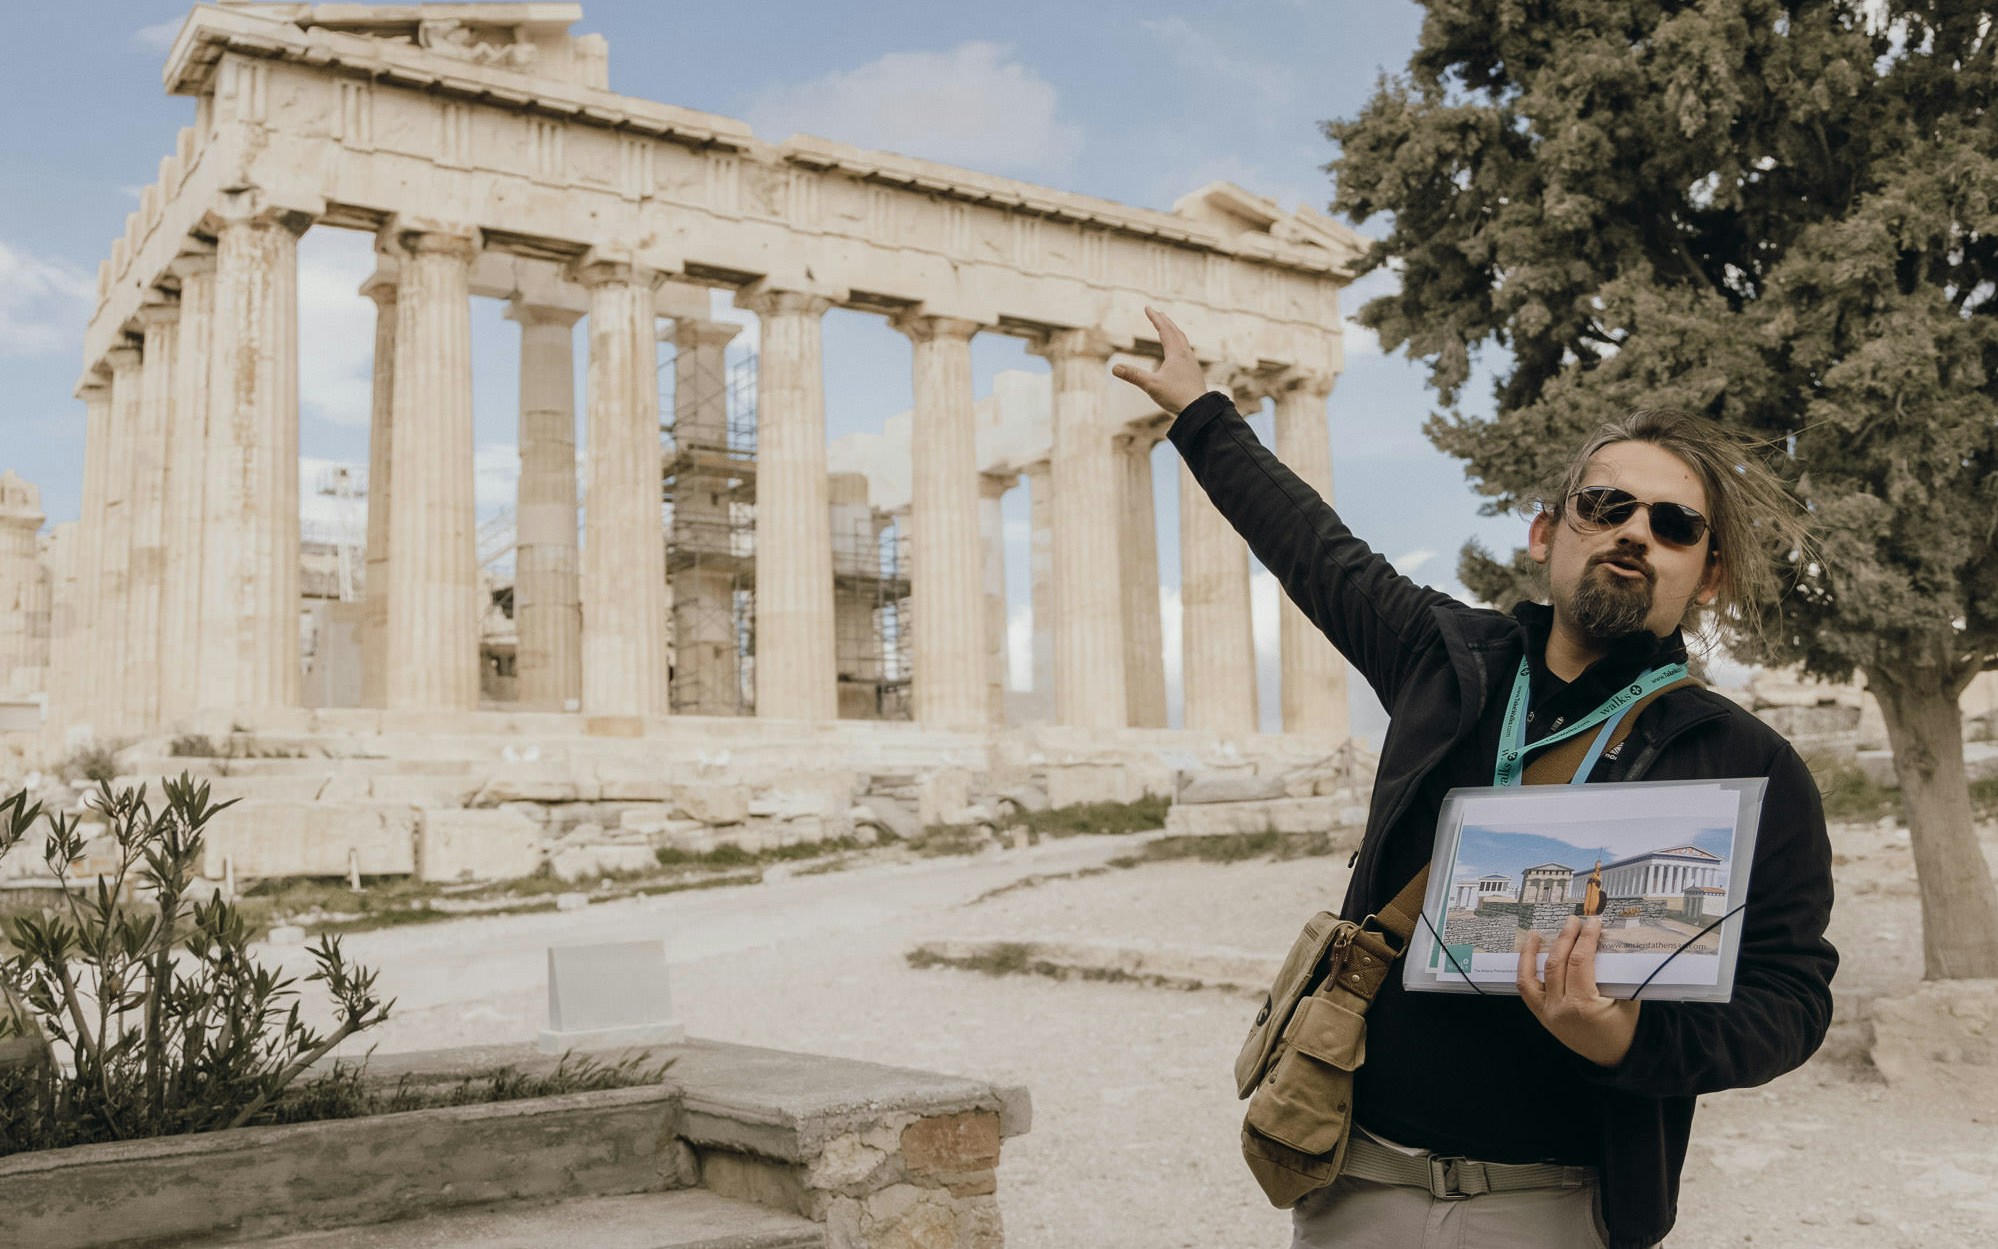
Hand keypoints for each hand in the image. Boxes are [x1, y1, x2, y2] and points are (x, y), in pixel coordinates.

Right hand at [1111, 306, 1209, 413]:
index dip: (1155, 318)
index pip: (1164, 330)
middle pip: (1175, 332)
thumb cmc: (1176, 397)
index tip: (1148, 307)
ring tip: (1168, 328)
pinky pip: (1186, 351)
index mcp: (1176, 353)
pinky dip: (1179, 343)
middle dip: (1165, 321)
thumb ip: (1133, 375)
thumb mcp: (1151, 386)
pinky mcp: (1194, 372)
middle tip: (1157, 312)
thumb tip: (1114, 368)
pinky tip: (1177, 352)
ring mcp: (1191, 363)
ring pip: (1183, 341)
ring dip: (1174, 331)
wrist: (1199, 410)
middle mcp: (1186, 354)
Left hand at [1517, 916, 1640, 1067]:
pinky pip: (1526, 988)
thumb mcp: (1628, 1001)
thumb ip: (1616, 973)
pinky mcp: (1541, 1015)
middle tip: (1573, 921)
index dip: (1586, 938)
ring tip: (1536, 933)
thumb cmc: (1624, 1029)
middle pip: (1557, 963)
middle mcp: (1560, 1009)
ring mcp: (1547, 1013)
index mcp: (1584, 1006)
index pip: (1580, 962)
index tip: (1592, 923)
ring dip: (1533, 951)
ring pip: (1533, 974)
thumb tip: (1605, 942)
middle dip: (1566, 938)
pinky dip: (1524, 968)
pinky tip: (1527, 953)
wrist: (1614, 1057)